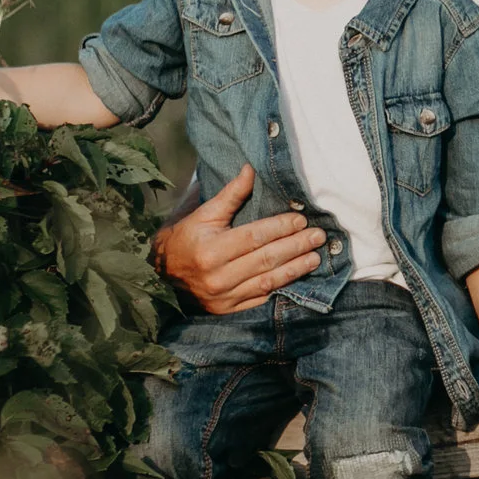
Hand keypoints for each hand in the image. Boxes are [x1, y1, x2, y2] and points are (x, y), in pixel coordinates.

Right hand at [152, 165, 325, 314]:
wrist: (159, 276)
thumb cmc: (184, 239)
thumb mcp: (203, 214)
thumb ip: (230, 195)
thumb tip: (251, 169)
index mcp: (210, 250)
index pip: (254, 237)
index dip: (280, 228)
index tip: (301, 219)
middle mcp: (218, 276)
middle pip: (266, 259)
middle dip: (296, 246)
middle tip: (318, 236)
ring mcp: (224, 296)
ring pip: (268, 282)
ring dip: (295, 269)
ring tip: (315, 257)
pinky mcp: (228, 310)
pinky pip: (261, 298)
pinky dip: (282, 288)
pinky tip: (298, 277)